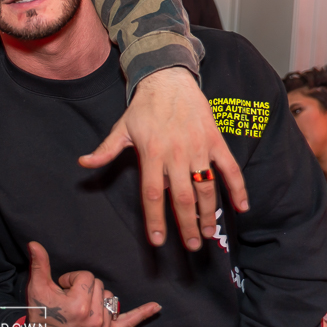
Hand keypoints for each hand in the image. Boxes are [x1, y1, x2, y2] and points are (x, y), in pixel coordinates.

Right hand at [25, 242, 159, 326]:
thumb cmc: (40, 315)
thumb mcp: (37, 289)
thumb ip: (39, 264)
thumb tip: (34, 243)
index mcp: (78, 305)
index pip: (87, 277)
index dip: (72, 279)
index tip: (62, 288)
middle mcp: (93, 317)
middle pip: (100, 285)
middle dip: (84, 288)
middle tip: (69, 299)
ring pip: (110, 298)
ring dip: (98, 298)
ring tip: (81, 306)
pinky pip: (129, 322)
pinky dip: (142, 314)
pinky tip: (155, 306)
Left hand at [79, 67, 248, 250]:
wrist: (169, 80)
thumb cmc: (143, 108)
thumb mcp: (121, 128)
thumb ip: (106, 150)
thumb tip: (83, 163)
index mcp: (151, 154)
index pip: (153, 194)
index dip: (155, 220)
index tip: (158, 241)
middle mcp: (176, 154)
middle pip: (182, 198)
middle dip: (187, 225)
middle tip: (191, 247)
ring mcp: (199, 148)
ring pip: (206, 187)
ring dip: (209, 213)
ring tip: (207, 233)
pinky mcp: (215, 141)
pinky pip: (230, 168)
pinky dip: (238, 188)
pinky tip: (242, 207)